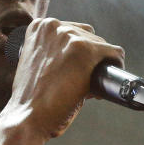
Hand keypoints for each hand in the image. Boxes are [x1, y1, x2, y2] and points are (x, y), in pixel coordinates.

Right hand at [8, 18, 124, 138]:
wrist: (27, 117)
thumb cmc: (30, 99)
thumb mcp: (34, 63)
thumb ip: (51, 52)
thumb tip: (77, 57)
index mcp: (39, 27)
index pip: (71, 30)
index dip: (77, 51)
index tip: (76, 68)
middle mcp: (54, 26)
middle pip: (88, 35)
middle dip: (90, 57)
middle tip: (84, 80)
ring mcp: (70, 37)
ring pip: (101, 45)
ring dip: (100, 64)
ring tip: (90, 86)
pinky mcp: (86, 50)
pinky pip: (115, 52)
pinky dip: (116, 66)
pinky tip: (107, 81)